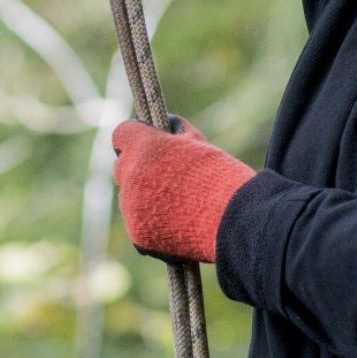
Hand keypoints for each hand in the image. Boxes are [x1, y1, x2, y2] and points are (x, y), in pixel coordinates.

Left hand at [113, 117, 255, 262]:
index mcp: (145, 147)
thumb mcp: (198, 143)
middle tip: (165, 177)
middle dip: (138, 169)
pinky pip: (138, 222)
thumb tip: (166, 125)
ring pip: (129, 197)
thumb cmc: (221, 178)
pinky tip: (177, 223)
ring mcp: (131, 206)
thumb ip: (174, 134)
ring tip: (179, 204)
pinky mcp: (137, 232)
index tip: (146, 144)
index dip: (135, 138)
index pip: (121, 134)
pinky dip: (152, 222)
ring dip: (145, 197)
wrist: (235, 220)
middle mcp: (131, 175)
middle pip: (122, 167)